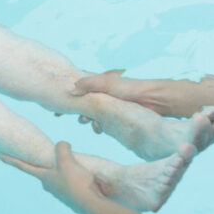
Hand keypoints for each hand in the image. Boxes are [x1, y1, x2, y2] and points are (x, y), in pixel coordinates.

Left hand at [0, 141, 106, 213]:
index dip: (10, 159)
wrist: (92, 204)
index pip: (22, 165)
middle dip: (51, 160)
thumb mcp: (66, 160)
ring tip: (80, 167)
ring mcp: (61, 189)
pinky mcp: (73, 192)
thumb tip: (63, 145)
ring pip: (63, 171)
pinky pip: (75, 177)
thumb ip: (61, 148)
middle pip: (45, 167)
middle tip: (61, 155)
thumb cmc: (76, 183)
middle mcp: (49, 184)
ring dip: (69, 166)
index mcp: (43, 177)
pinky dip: (79, 172)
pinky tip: (87, 174)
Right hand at [75, 70, 197, 118]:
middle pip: (83, 103)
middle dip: (77, 111)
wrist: (156, 101)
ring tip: (91, 125)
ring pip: (92, 113)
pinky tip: (100, 130)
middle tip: (76, 119)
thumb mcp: (108, 83)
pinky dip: (99, 125)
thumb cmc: (133, 89)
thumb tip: (71, 88)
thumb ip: (89, 84)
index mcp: (99, 84)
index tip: (56, 110)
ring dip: (89, 120)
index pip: (78, 89)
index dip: (66, 97)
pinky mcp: (118, 115)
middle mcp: (103, 94)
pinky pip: (103, 121)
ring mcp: (111, 105)